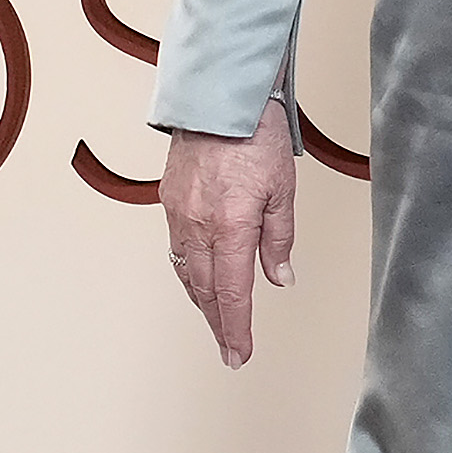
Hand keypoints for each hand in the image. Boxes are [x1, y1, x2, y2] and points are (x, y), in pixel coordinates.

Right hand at [159, 103, 300, 366]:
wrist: (218, 99)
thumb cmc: (254, 136)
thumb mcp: (282, 190)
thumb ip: (278, 238)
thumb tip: (278, 277)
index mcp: (230, 226)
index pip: (233, 292)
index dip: (236, 328)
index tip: (239, 353)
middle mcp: (198, 226)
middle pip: (206, 290)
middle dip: (219, 324)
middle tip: (229, 351)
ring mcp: (179, 214)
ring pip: (187, 273)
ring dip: (202, 302)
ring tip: (216, 321)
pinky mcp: (169, 201)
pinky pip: (176, 249)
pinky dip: (187, 273)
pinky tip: (196, 280)